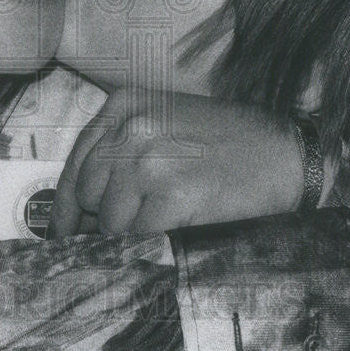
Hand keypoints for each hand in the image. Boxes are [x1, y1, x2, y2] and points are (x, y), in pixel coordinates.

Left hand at [49, 89, 303, 236]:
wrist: (286, 153)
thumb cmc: (225, 142)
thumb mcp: (162, 125)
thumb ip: (119, 153)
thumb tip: (80, 210)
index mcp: (123, 105)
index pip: (75, 163)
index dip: (66, 205)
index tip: (63, 232)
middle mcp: (131, 127)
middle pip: (87, 194)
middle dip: (102, 221)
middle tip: (128, 231)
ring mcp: (150, 159)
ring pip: (111, 221)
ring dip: (131, 235)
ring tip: (163, 226)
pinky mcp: (173, 194)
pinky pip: (141, 236)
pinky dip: (152, 244)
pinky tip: (173, 235)